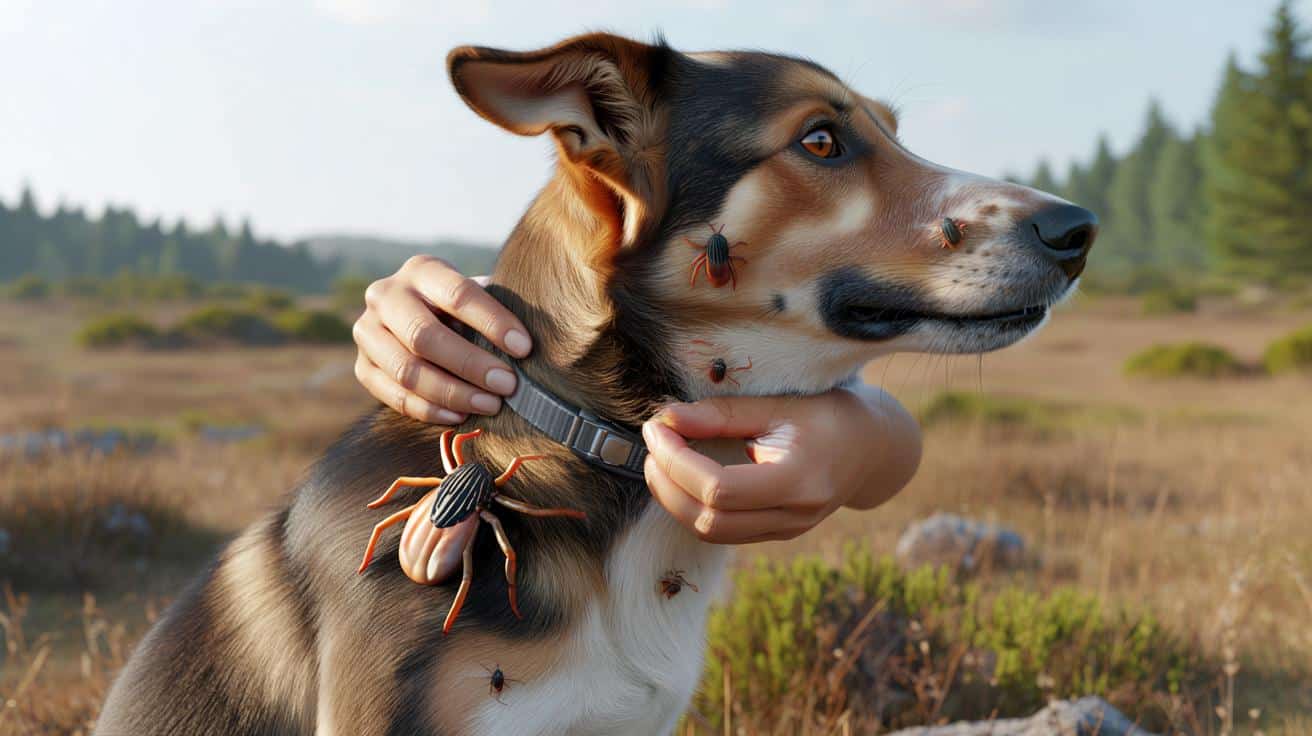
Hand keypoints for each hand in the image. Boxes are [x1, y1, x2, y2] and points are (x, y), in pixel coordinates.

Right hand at [352, 256, 531, 423]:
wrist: (422, 317)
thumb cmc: (466, 310)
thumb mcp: (480, 296)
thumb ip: (500, 308)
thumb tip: (532, 342)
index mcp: (421, 269)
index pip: (457, 294)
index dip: (492, 322)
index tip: (525, 348)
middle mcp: (385, 294)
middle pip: (424, 336)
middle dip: (471, 364)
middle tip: (508, 385)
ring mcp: (367, 331)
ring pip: (406, 370)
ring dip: (452, 393)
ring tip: (490, 405)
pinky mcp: (362, 366)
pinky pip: (392, 396)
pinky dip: (428, 410)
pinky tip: (460, 417)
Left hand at [641, 386, 921, 543]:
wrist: (873, 448)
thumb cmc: (829, 415)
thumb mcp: (780, 404)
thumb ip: (722, 414)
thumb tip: (667, 419)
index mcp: (799, 481)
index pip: (720, 489)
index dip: (677, 461)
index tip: (657, 428)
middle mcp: (794, 516)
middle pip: (710, 520)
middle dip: (667, 483)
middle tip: (650, 444)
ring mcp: (786, 530)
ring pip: (711, 533)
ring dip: (674, 500)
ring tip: (657, 461)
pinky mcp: (776, 532)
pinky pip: (723, 532)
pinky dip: (692, 508)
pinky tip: (679, 478)